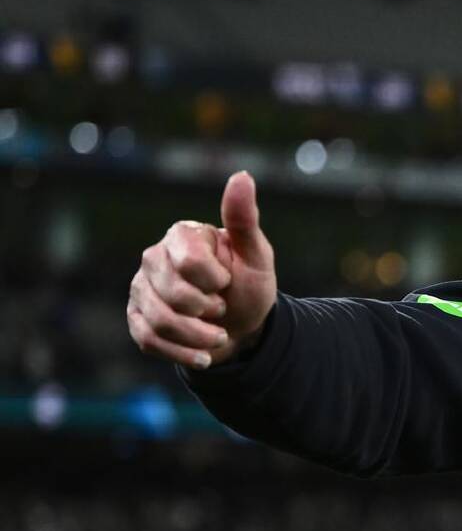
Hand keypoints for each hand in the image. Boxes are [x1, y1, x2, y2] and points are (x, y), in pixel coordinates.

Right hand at [127, 171, 276, 368]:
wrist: (243, 327)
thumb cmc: (249, 285)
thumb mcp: (256, 254)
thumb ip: (244, 219)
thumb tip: (241, 175)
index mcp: (182, 235)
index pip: (188, 261)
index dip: (214, 279)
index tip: (227, 280)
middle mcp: (153, 257)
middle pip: (172, 294)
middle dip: (207, 310)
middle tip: (222, 307)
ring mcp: (141, 289)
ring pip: (160, 321)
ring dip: (199, 336)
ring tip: (219, 334)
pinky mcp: (137, 318)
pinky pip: (150, 341)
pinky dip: (184, 353)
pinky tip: (204, 354)